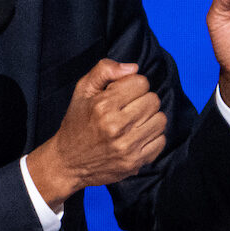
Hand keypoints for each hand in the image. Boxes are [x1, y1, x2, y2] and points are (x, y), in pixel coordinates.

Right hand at [26, 59, 166, 208]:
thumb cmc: (77, 124)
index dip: (132, 85)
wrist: (68, 163)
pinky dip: (152, 137)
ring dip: (149, 118)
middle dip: (142, 100)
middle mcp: (116, 126)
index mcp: (102, 106)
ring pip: (160, 119)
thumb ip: (104, 70)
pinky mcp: (135, 162)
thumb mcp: (82, 90)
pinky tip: (137, 137)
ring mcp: (127, 147)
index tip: (122, 94)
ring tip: (134, 122)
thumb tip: (134, 68)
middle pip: (153, 100)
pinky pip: (161, 141)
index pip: (141, 82)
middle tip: (128, 108)